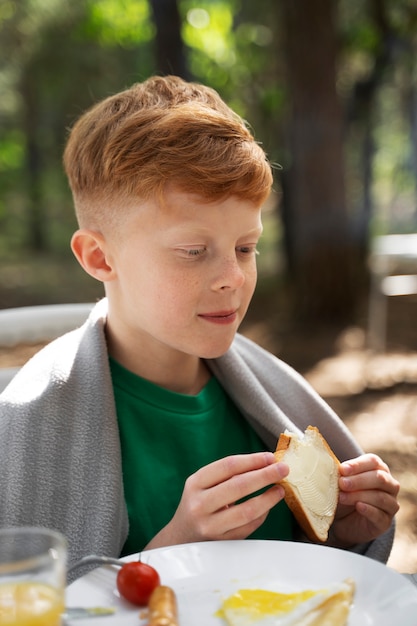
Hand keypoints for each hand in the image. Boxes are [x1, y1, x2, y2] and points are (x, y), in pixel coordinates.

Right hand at [145, 452, 288, 548]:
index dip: (252, 460)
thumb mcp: (202, 485)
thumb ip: (227, 475)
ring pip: (246, 510)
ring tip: (280, 489)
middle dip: (265, 475)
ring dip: (268, 498)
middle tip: (283, 468)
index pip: (228, 466)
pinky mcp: (221, 544)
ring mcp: (210, 526)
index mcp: (195, 483)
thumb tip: (264, 463)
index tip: (270, 457)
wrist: (179, 539)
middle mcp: (199, 504)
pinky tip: (268, 506)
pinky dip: (262, 515)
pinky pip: (248, 527)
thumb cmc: (197, 505)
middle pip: (239, 486)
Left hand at [330, 453, 399, 547]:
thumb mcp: (341, 483)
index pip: (373, 462)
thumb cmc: (344, 495)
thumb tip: (338, 470)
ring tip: (342, 497)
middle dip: (359, 480)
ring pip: (380, 497)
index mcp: (379, 469)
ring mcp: (390, 504)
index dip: (358, 465)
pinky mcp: (385, 522)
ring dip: (359, 495)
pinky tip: (358, 506)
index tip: (342, 469)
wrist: (343, 522)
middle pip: (379, 478)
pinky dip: (368, 510)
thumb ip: (342, 475)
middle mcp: (389, 485)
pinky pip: (380, 515)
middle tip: (342, 483)